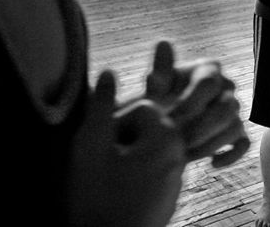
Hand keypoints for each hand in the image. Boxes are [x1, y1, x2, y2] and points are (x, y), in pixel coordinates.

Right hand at [66, 70, 185, 226]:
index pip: (143, 108)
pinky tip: (118, 192)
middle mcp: (180, 154)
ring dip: (127, 157)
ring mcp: (177, 176)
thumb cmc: (95, 197)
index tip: (104, 145)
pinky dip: (135, 176)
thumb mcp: (89, 147)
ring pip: (149, 149)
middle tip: (105, 162)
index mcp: (167, 138)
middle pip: (149, 127)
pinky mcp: (170, 195)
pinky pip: (153, 170)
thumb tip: (109, 72)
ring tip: (109, 178)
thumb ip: (101, 107)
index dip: (116, 122)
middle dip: (124, 138)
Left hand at [146, 41, 249, 167]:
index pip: (208, 84)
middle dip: (202, 128)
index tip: (168, 121)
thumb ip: (159, 70)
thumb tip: (163, 43)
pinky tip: (211, 164)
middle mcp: (226, 86)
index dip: (190, 103)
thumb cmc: (151, 105)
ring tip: (184, 155)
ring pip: (235, 126)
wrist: (150, 130)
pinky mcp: (236, 132)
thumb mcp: (152, 89)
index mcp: (208, 69)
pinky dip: (231, 155)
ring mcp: (233, 109)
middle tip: (177, 143)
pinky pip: (244, 143)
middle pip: (227, 106)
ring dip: (210, 144)